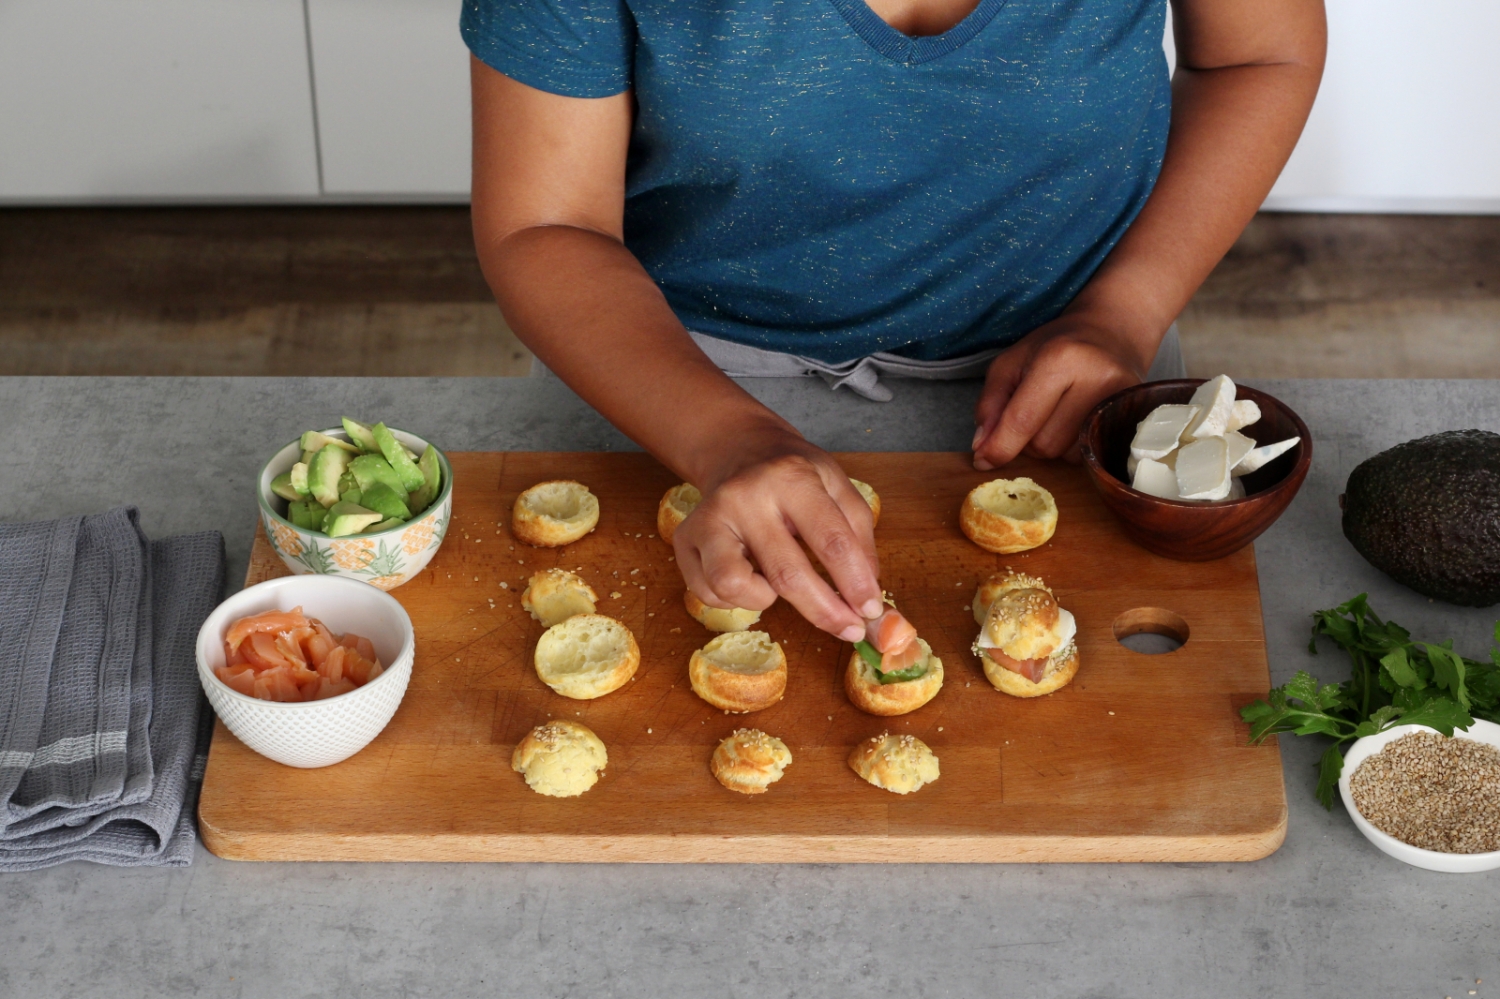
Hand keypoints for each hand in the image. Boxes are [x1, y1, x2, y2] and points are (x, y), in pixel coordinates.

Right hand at [673, 425, 882, 641]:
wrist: (738, 450)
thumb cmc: (793, 475)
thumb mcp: (836, 486)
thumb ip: (859, 539)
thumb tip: (867, 599)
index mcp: (791, 478)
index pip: (830, 540)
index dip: (855, 584)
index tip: (871, 610)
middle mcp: (745, 496)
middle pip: (786, 573)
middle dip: (824, 611)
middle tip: (848, 629)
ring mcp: (710, 518)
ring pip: (732, 586)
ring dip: (764, 601)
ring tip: (776, 586)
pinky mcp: (685, 538)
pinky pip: (709, 592)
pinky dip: (735, 600)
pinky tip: (750, 580)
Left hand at [970, 314, 1156, 468]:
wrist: (1112, 333)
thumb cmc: (1056, 346)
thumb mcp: (1011, 363)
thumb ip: (990, 405)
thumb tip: (982, 450)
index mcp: (1060, 359)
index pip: (1023, 420)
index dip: (999, 447)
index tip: (983, 461)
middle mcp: (1096, 380)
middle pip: (1044, 445)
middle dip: (1027, 440)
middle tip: (1034, 412)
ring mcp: (1119, 401)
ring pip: (1065, 456)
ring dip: (1051, 445)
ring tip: (1058, 413)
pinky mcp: (1132, 417)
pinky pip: (1088, 456)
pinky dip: (1072, 446)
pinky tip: (1076, 421)